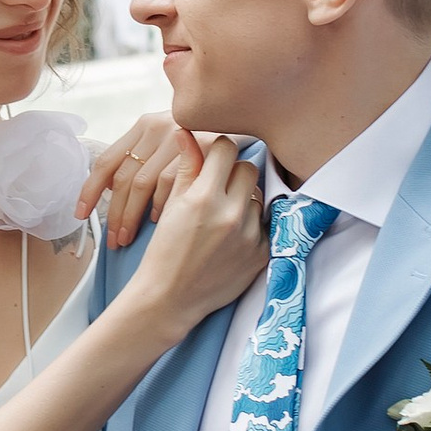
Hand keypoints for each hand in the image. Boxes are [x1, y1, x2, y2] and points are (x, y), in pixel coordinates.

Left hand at [77, 110, 203, 248]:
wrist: (245, 113)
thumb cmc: (204, 141)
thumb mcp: (169, 144)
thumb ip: (145, 158)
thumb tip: (114, 189)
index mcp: (144, 126)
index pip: (107, 161)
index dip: (90, 189)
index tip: (81, 213)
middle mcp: (156, 127)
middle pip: (122, 177)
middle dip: (113, 213)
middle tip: (111, 239)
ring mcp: (177, 136)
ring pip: (141, 183)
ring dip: (131, 215)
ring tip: (126, 238)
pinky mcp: (199, 148)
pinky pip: (168, 182)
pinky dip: (159, 204)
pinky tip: (156, 222)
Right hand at [116, 134, 270, 345]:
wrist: (170, 298)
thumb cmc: (165, 251)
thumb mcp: (171, 206)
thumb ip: (186, 167)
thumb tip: (186, 132)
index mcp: (205, 197)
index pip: (226, 148)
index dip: (217, 151)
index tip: (213, 160)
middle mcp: (232, 213)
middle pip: (248, 168)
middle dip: (234, 174)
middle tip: (219, 188)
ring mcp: (250, 235)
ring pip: (258, 197)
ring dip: (244, 202)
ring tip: (223, 220)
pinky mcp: (262, 254)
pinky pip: (265, 225)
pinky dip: (252, 228)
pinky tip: (232, 239)